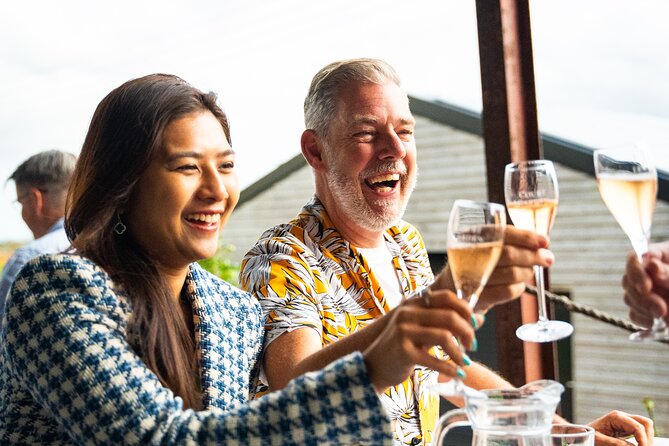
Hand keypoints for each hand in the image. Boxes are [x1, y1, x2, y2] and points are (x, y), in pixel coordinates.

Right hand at [362, 288, 482, 392]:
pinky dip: (450, 368)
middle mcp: (407, 313)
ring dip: (459, 353)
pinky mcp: (403, 351)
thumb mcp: (423, 329)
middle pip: (450, 317)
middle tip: (471, 346)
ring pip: (444, 336)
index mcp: (413, 302)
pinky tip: (457, 374)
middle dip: (467, 333)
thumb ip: (446, 322)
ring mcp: (403, 331)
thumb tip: (479, 319)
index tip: (474, 324)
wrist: (374, 365)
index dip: (466, 310)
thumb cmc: (402, 347)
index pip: (447, 297)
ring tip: (464, 362)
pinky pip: (434, 359)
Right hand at [434, 226, 552, 312]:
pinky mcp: (476, 295)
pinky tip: (517, 284)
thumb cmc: (477, 264)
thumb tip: (543, 246)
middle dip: (533, 256)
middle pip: (509, 254)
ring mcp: (471, 276)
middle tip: (548, 259)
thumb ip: (510, 243)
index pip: (503, 233)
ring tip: (529, 272)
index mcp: (473, 237)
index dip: (526, 236)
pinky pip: (508, 292)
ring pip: (511, 274)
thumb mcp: (487, 247)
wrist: (451, 287)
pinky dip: (519, 288)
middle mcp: (469, 254)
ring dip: (527, 273)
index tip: (545, 241)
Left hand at [587, 410, 653, 444]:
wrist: (580, 433)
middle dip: (648, 438)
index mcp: (615, 417)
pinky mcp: (625, 428)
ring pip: (645, 426)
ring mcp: (624, 422)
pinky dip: (642, 439)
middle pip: (645, 423)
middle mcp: (622, 417)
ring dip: (646, 439)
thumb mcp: (600, 440)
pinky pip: (639, 432)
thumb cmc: (586, 435)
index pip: (638, 426)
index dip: (643, 440)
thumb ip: (616, 444)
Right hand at [623, 241, 668, 327]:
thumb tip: (650, 263)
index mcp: (661, 256)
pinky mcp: (648, 309)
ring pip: (629, 297)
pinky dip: (643, 320)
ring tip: (664, 315)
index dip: (636, 271)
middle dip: (642, 296)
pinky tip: (657, 322)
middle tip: (661, 309)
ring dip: (644, 309)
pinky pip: (634, 314)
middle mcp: (650, 272)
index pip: (635, 257)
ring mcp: (648, 291)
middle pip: (629, 279)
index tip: (646, 287)